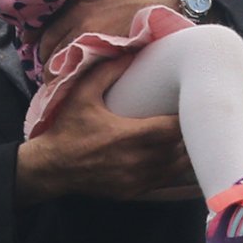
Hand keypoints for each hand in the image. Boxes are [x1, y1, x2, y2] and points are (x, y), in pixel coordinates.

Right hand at [15, 53, 192, 203]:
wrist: (51, 167)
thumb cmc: (66, 129)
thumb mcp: (82, 94)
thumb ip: (107, 71)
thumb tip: (131, 51)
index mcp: (128, 135)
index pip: (171, 129)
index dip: (184, 119)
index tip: (188, 107)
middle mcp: (135, 161)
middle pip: (178, 149)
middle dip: (187, 135)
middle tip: (192, 120)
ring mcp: (135, 180)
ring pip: (174, 169)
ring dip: (183, 154)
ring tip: (189, 138)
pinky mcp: (132, 191)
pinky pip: (162, 182)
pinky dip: (171, 170)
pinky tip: (174, 157)